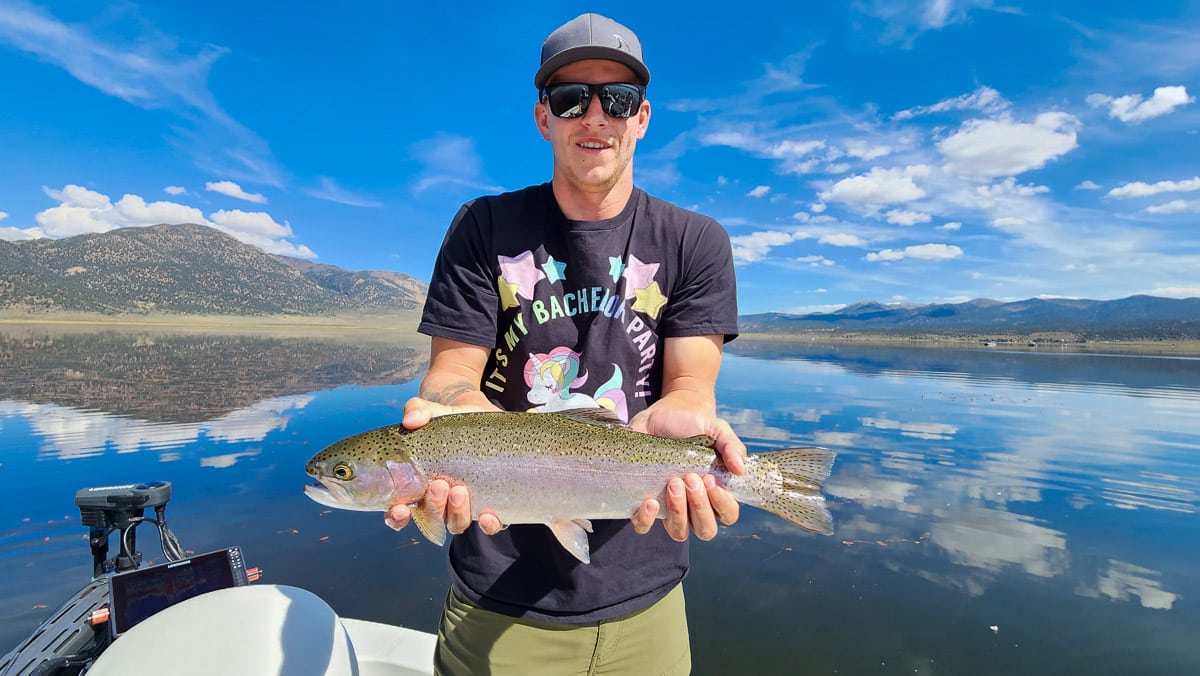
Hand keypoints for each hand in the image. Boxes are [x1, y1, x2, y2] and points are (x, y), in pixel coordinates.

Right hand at [384, 397, 502, 535]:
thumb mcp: (433, 411)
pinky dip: (488, 525)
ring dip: (456, 513)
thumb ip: (418, 410)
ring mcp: (463, 505)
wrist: (480, 416)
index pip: (400, 512)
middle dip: (433, 507)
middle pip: (430, 519)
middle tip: (439, 484)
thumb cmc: (448, 419)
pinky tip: (488, 515)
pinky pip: (489, 525)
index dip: (396, 517)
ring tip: (460, 490)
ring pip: (456, 523)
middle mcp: (438, 501)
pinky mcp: (489, 503)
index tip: (400, 508)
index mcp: (416, 486)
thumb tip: (411, 420)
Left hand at [628, 405, 745, 540]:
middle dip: (699, 506)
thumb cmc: (693, 426)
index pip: (728, 515)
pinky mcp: (644, 504)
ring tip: (673, 483)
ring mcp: (670, 508)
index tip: (712, 481)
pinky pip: (643, 526)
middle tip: (691, 478)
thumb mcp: (716, 430)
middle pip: (706, 530)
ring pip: (679, 532)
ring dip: (678, 511)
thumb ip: (731, 446)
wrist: (660, 415)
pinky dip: (647, 520)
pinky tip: (650, 502)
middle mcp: (695, 506)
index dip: (723, 505)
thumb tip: (740, 469)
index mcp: (716, 492)